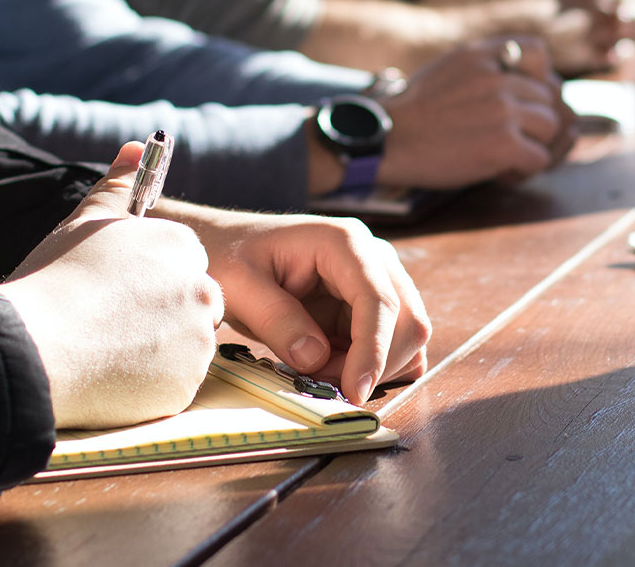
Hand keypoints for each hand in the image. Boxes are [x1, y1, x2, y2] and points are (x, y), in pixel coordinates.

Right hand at [0, 143, 223, 428]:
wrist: (34, 347)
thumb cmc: (55, 280)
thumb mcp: (85, 222)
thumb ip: (118, 185)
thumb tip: (136, 147)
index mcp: (181, 247)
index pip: (185, 264)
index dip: (151, 281)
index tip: (119, 294)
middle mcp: (201, 289)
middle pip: (194, 304)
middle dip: (163, 315)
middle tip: (113, 325)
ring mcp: (198, 339)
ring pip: (186, 345)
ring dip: (158, 350)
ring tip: (106, 349)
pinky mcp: (187, 384)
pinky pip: (175, 384)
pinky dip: (151, 384)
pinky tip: (112, 376)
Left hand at [168, 210, 431, 403]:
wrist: (227, 247)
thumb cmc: (230, 256)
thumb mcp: (239, 286)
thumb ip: (277, 320)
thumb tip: (316, 358)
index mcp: (344, 242)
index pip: (379, 299)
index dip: (373, 350)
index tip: (354, 392)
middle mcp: (373, 257)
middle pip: (407, 320)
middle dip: (373, 364)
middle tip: (321, 384)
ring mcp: (377, 281)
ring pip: (406, 337)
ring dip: (372, 368)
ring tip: (318, 371)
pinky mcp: (370, 306)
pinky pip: (393, 344)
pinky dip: (373, 367)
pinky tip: (334, 368)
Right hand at [378, 36, 576, 187]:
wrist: (386, 140)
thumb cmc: (415, 112)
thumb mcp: (449, 68)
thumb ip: (488, 67)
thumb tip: (533, 84)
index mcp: (483, 53)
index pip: (538, 52)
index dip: (537, 77)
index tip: (518, 97)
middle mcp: (498, 77)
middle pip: (548, 98)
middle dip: (534, 121)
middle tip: (507, 139)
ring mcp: (503, 110)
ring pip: (551, 128)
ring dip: (533, 146)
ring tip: (502, 156)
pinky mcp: (504, 144)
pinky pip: (539, 159)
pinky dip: (522, 170)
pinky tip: (497, 171)